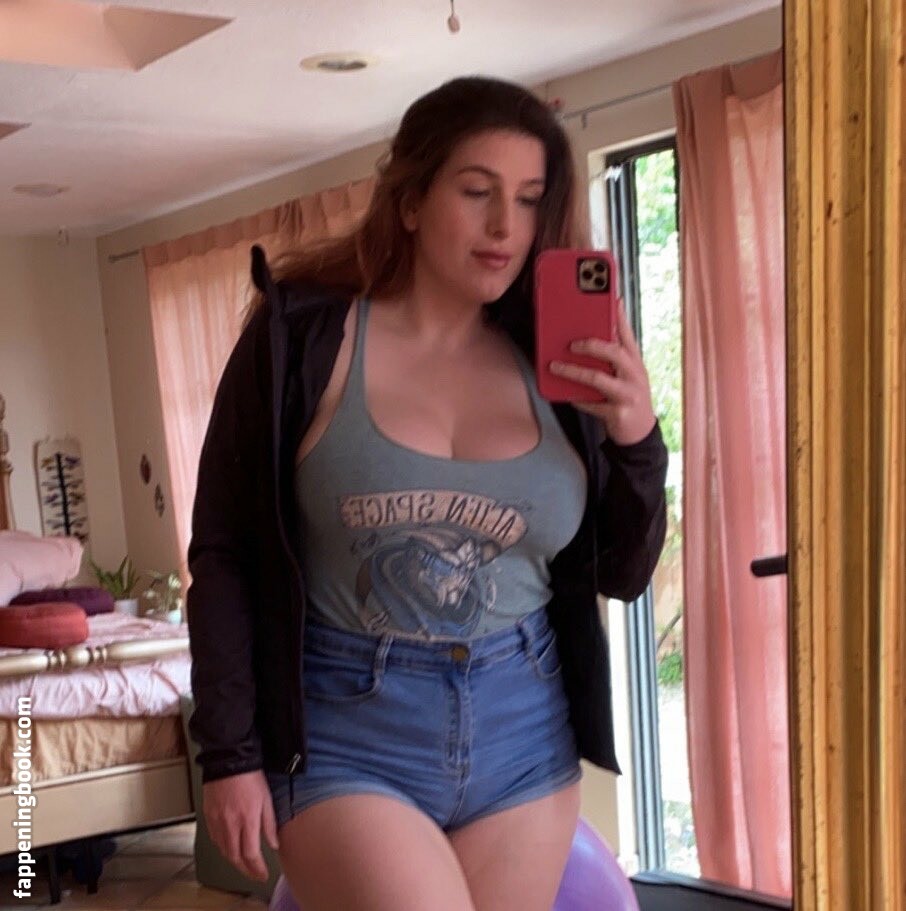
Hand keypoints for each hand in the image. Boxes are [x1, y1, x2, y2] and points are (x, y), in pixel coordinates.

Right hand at [202, 770, 278, 880]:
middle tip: (254, 874)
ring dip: (234, 861)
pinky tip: (229, 847)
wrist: (228, 760)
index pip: (250, 854)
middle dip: (245, 870)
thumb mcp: (267, 798)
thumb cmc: (250, 776)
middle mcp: (229, 824)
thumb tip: (273, 844)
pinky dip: (223, 848)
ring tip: (244, 864)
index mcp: (247, 820)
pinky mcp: (208, 816)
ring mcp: (217, 821)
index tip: (263, 874)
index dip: (256, 869)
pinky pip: (214, 839)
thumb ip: (269, 823)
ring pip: (223, 851)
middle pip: (235, 857)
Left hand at [548, 302, 656, 445]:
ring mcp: (628, 394)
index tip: (609, 298)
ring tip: (555, 367)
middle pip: (613, 352)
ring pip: (598, 379)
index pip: (627, 334)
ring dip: (573, 372)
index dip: (619, 316)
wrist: (640, 432)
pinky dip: (577, 398)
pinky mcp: (618, 413)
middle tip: (571, 344)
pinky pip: (592, 403)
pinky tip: (566, 393)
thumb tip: (583, 339)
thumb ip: (610, 357)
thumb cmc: (627, 397)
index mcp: (634, 361)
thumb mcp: (625, 374)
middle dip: (590, 345)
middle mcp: (634, 374)